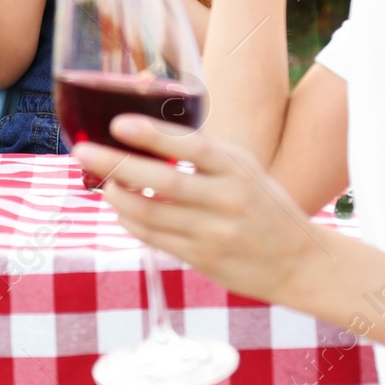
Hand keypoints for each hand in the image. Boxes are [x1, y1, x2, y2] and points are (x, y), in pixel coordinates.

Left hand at [72, 114, 325, 303]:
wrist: (300, 262)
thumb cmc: (264, 205)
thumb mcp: (244, 169)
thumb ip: (204, 153)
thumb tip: (146, 125)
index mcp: (238, 169)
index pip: (192, 147)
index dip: (153, 134)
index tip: (118, 123)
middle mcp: (228, 200)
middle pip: (163, 182)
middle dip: (117, 165)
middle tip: (83, 152)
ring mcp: (215, 233)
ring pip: (152, 215)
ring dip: (119, 198)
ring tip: (103, 183)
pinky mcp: (204, 259)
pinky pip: (156, 239)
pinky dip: (132, 222)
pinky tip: (122, 210)